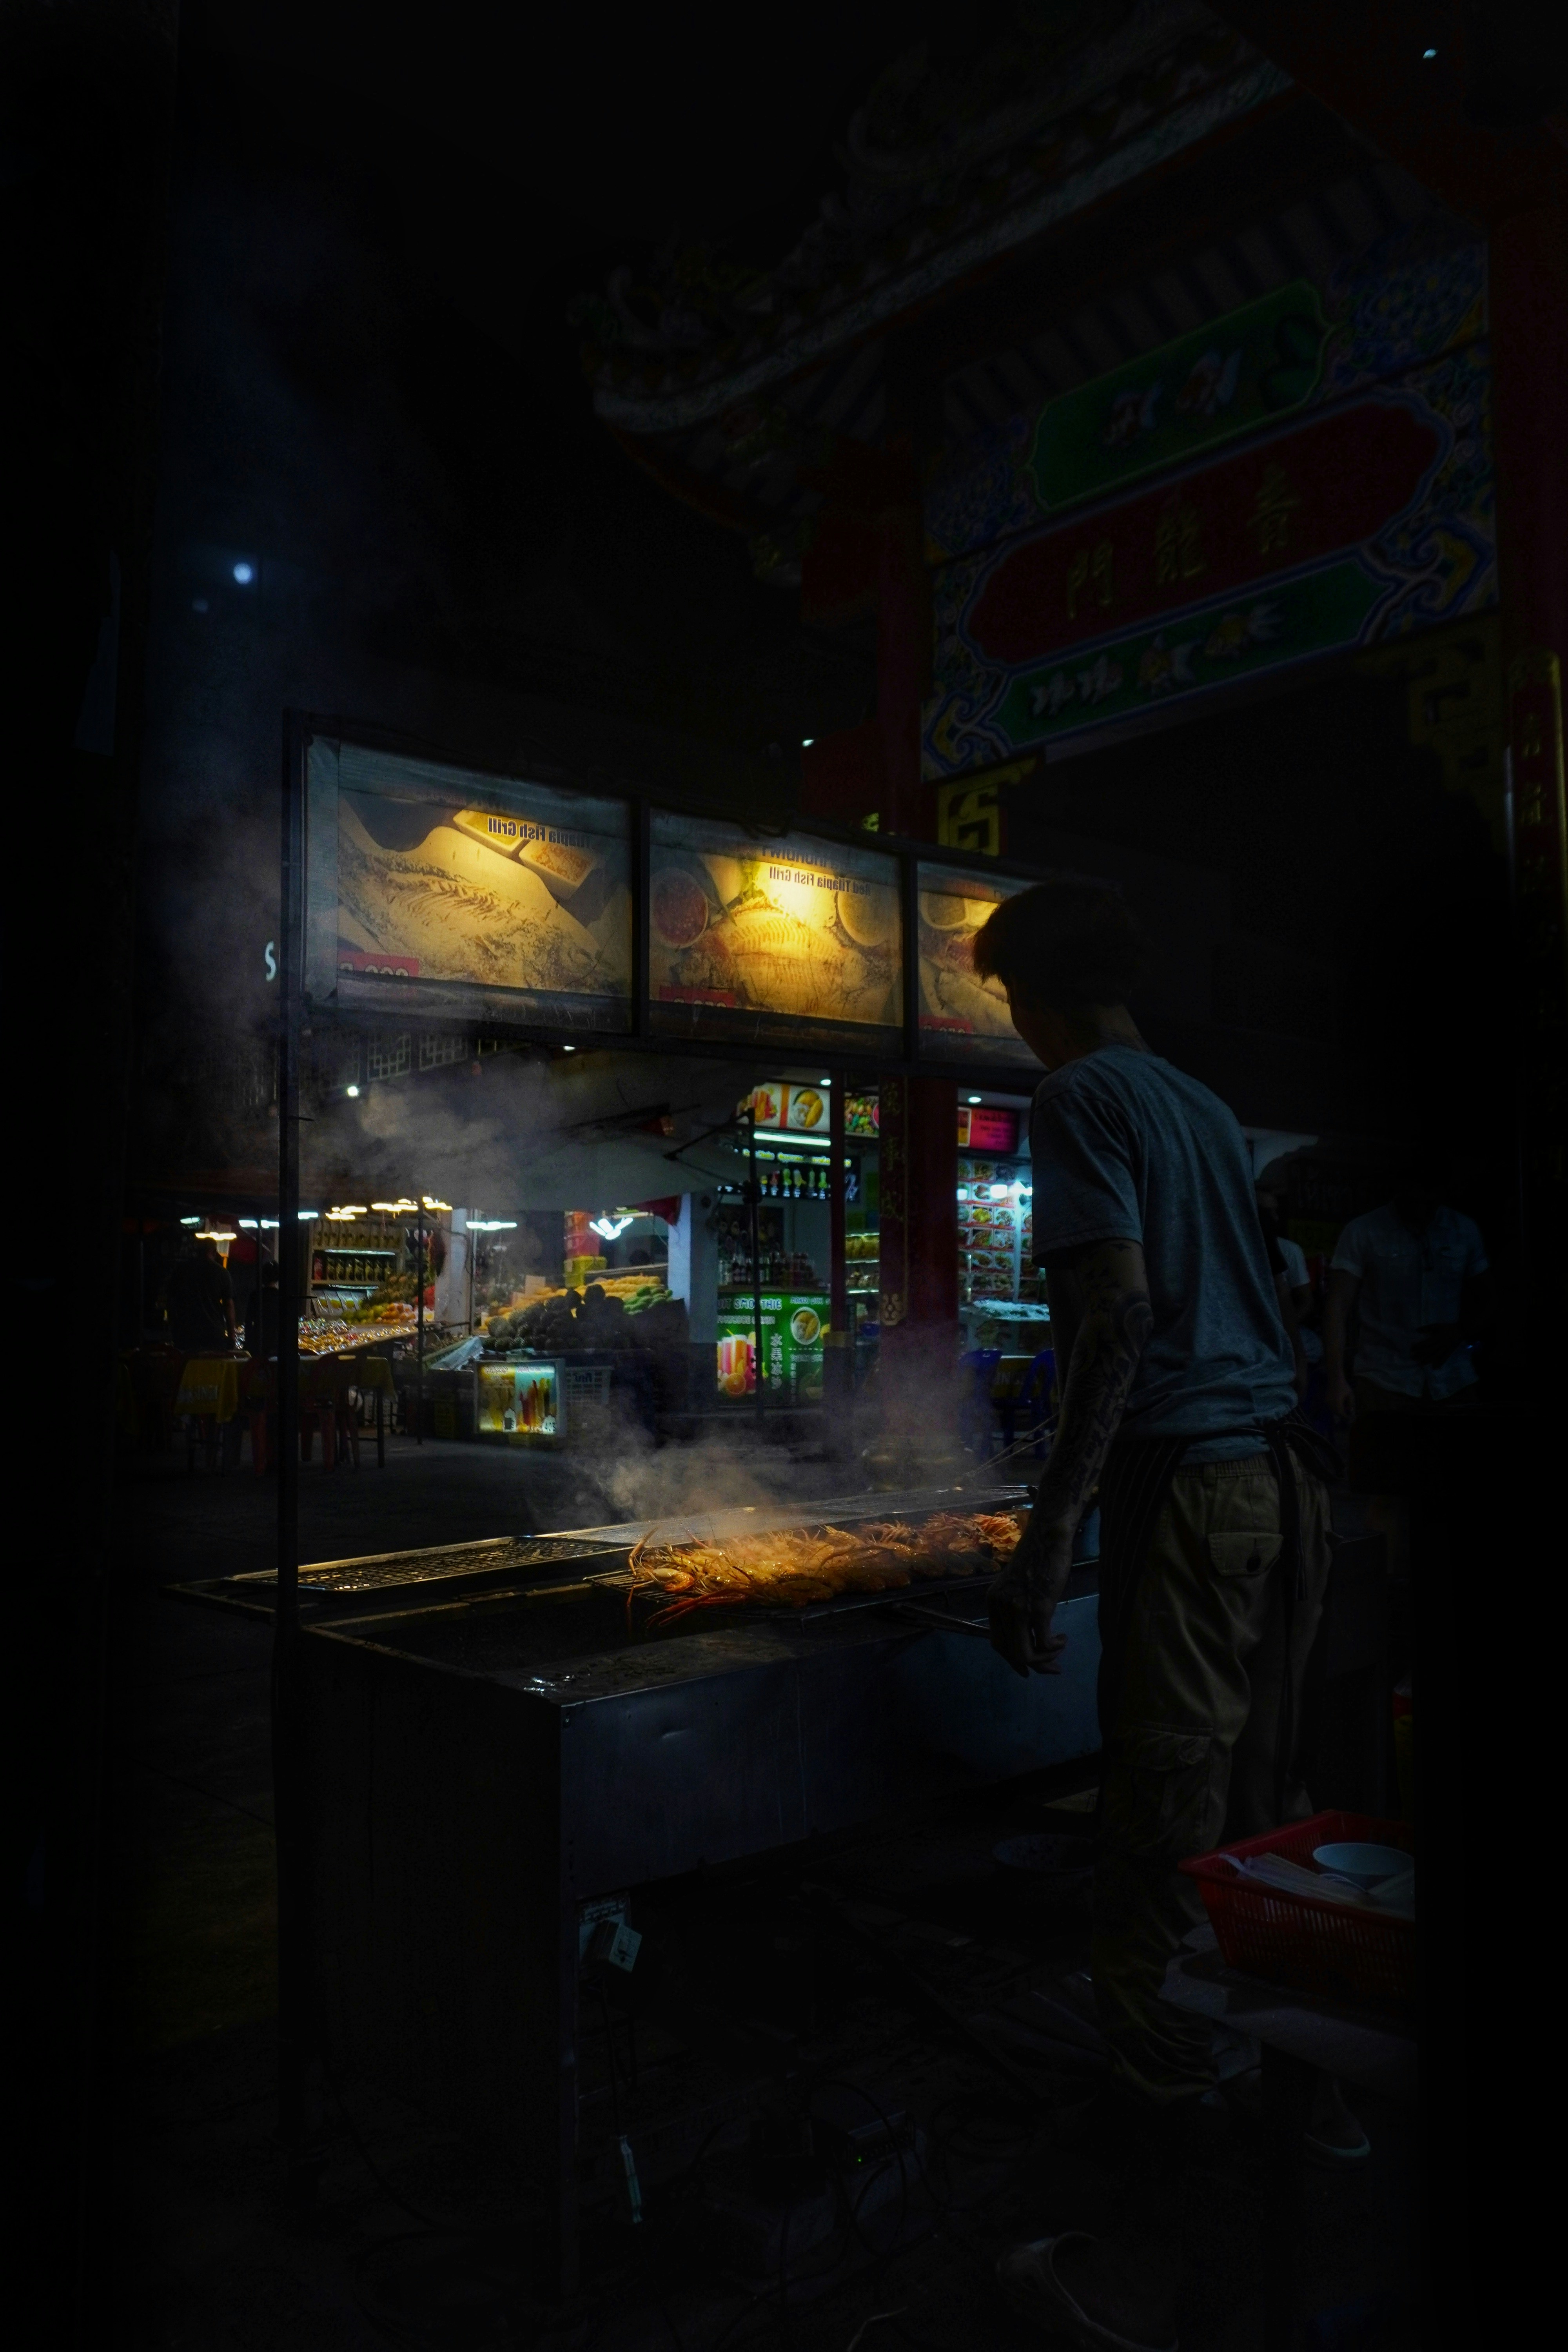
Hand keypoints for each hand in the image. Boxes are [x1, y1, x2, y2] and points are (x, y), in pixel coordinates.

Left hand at [988, 1532, 1072, 1677]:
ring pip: (1025, 1653)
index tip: (1029, 1669)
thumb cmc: (1038, 1559)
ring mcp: (1018, 1609)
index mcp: (993, 1603)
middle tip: (1053, 1669)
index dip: (1013, 1660)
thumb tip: (1029, 1635)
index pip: (997, 1643)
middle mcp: (1001, 1608)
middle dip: (1033, 1666)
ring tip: (1059, 1651)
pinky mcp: (1039, 1608)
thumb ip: (1016, 1608)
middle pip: (1011, 1653)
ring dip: (1045, 1660)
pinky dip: (1054, 1648)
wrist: (1048, 1538)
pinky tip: (1063, 1640)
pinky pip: (1044, 1643)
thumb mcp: (1018, 1587)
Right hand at [1326, 1371, 1354, 1423]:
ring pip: (1332, 1410)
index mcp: (1337, 1402)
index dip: (1345, 1416)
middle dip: (1341, 1414)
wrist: (1335, 1379)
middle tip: (1347, 1415)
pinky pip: (1330, 1407)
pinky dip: (1334, 1408)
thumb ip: (1351, 1403)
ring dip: (1338, 1412)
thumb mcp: (1350, 1395)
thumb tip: (1350, 1411)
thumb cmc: (1344, 1386)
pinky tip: (1339, 1406)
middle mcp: (1331, 1403)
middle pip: (1336, 1413)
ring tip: (1344, 1410)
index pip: (1341, 1413)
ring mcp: (1327, 1401)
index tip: (1349, 1417)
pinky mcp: (1325, 1400)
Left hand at [1410, 1323, 1462, 1366]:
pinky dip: (1440, 1363)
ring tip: (1420, 1364)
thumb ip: (1427, 1328)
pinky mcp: (1449, 1352)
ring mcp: (1445, 1349)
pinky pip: (1444, 1358)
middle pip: (1429, 1350)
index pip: (1426, 1343)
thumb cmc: (1448, 1328)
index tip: (1412, 1349)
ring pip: (1435, 1356)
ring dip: (1427, 1360)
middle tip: (1413, 1357)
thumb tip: (1417, 1330)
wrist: (1461, 1331)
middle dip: (1420, 1354)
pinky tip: (1434, 1367)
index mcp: (1437, 1338)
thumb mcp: (1437, 1325)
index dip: (1419, 1346)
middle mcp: (1441, 1345)